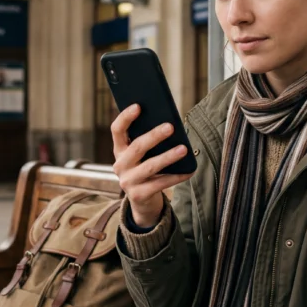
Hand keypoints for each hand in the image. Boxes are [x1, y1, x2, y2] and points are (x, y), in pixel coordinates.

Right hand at [111, 104, 193, 227]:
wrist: (142, 201)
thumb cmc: (147, 169)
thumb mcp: (143, 156)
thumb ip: (149, 142)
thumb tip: (170, 125)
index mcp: (119, 150)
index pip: (117, 130)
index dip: (125, 117)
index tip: (138, 106)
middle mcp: (120, 165)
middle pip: (137, 147)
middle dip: (154, 136)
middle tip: (171, 127)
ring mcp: (127, 182)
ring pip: (150, 166)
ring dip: (168, 156)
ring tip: (184, 148)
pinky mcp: (139, 195)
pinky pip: (161, 184)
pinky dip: (177, 176)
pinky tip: (189, 170)